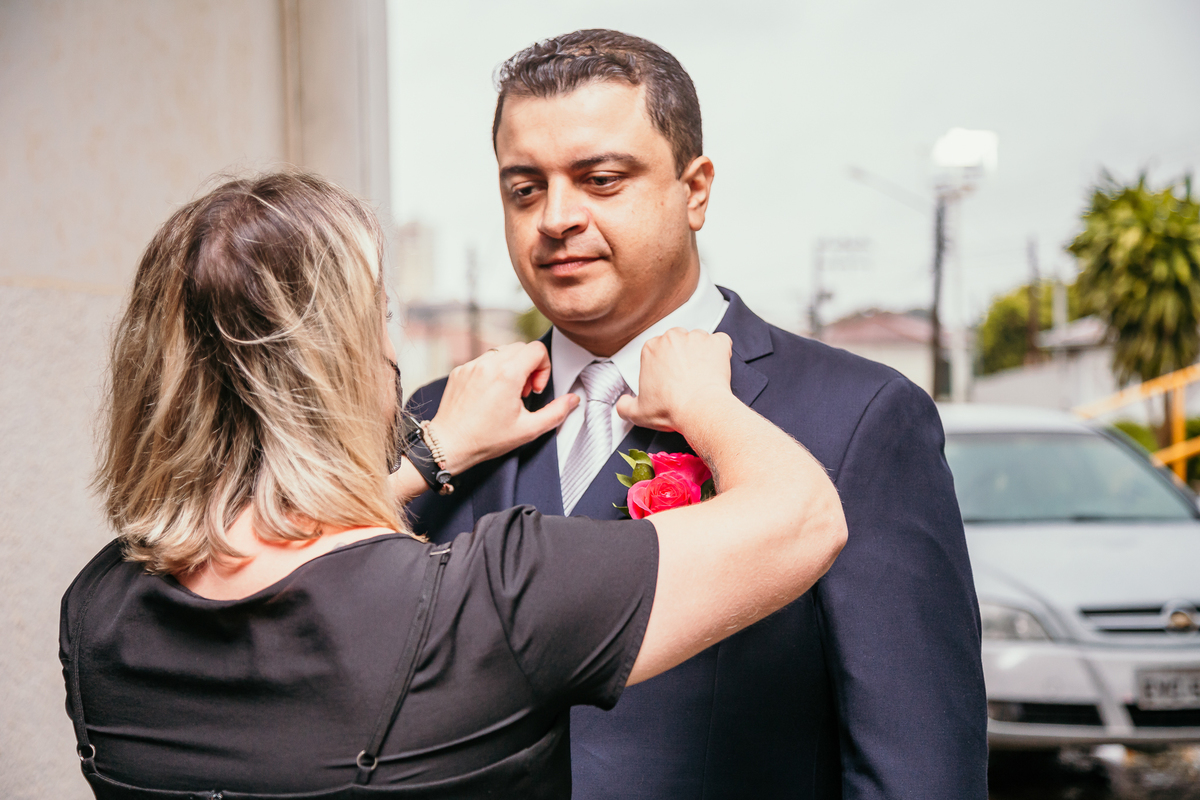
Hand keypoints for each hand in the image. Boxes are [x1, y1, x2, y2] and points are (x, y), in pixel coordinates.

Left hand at [429, 342, 578, 472]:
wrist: (449, 444)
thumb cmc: (486, 439)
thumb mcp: (528, 430)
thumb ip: (557, 412)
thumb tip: (573, 400)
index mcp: (507, 374)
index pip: (537, 349)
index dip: (544, 368)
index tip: (535, 390)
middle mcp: (488, 364)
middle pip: (521, 347)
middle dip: (529, 367)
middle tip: (523, 392)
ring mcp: (471, 365)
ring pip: (502, 351)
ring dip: (511, 367)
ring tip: (507, 393)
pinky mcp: (459, 370)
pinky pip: (483, 360)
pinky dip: (492, 371)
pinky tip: (490, 395)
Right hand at [616, 329, 732, 431]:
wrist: (699, 410)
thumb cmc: (671, 409)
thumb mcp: (637, 413)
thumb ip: (624, 406)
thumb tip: (623, 403)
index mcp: (651, 348)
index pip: (657, 350)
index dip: (664, 364)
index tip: (669, 377)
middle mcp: (672, 338)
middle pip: (677, 341)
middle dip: (681, 355)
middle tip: (686, 376)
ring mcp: (696, 338)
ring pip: (698, 340)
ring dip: (700, 353)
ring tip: (702, 374)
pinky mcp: (717, 343)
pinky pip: (721, 341)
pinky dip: (721, 352)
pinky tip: (716, 366)